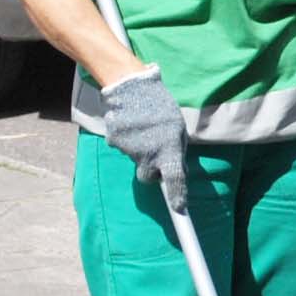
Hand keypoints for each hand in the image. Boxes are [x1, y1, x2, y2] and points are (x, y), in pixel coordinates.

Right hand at [99, 68, 187, 208]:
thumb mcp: (177, 127)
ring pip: (136, 160)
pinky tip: (131, 125)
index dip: (178, 196)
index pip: (175, 180)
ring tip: (143, 128)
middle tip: (154, 152)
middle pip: (147, 177)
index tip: (180, 209)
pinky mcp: (115, 142)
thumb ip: (177, 150)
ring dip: (140, 150)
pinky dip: (127, 141)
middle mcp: (149, 153)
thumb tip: (178, 169)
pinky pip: (123, 148)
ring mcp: (130, 149)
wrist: (131, 86)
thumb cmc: (160, 106)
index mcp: (169, 149)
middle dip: (151, 171)